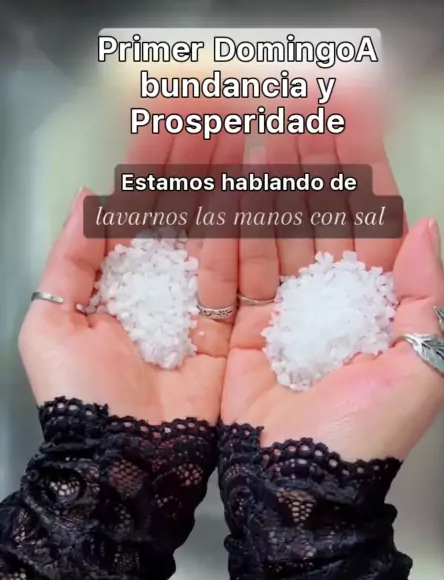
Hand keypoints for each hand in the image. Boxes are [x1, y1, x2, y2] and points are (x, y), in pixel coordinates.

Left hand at [19, 127, 242, 424]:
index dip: (154, 167)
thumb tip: (87, 199)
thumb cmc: (79, 397)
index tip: (172, 125)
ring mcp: (198, 308)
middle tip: (219, 118)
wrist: (122, 461)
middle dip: (198, 165)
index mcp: (117, 281)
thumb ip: (70, 260)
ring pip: (214, 236)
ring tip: (243, 139)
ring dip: (227, 187)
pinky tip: (257, 194)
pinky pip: (240, 277)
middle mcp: (161, 288)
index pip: (139, 211)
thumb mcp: (51, 323)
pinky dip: (248, 237)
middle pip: (182, 216)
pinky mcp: (230, 332)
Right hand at [222, 97, 443, 460]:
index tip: (350, 110)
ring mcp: (283, 306)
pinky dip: (230, 225)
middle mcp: (329, 295)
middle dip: (310, 154)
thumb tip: (425, 226)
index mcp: (377, 299)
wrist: (301, 492)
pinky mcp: (239, 325)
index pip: (370, 215)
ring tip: (258, 126)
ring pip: (276, 228)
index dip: (362, 161)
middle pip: (320, 211)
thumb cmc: (364, 437)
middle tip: (295, 101)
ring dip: (269, 177)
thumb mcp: (418, 370)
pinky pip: (235, 265)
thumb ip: (426, 296)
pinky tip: (226, 184)